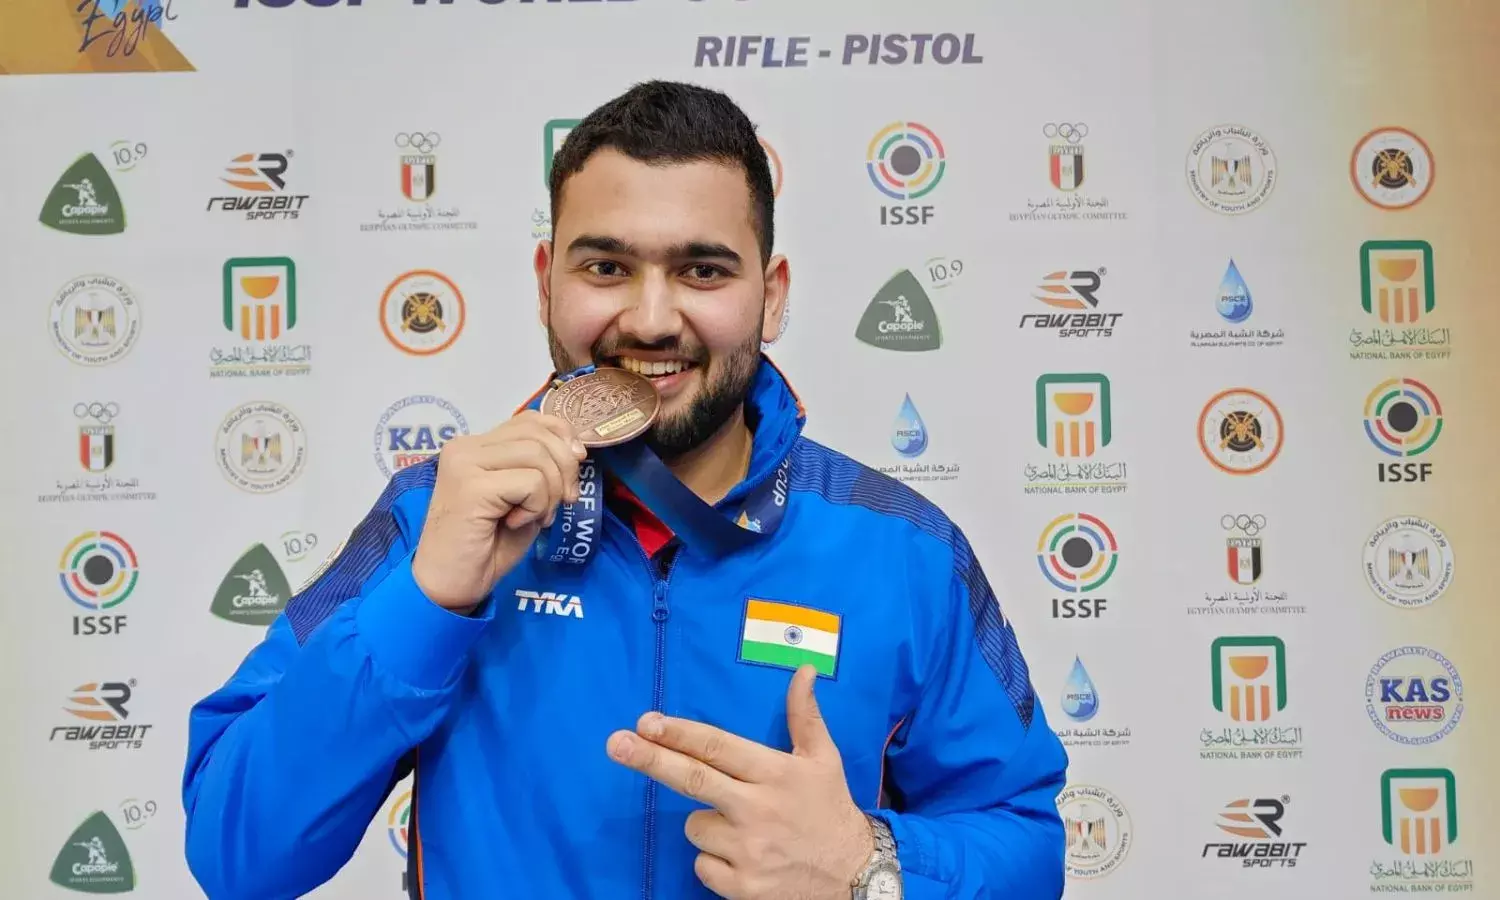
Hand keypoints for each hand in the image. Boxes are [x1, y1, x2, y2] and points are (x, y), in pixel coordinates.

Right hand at [410, 410, 584, 609]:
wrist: (447, 585)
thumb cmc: (485, 547)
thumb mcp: (523, 499)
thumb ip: (540, 469)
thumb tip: (576, 449)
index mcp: (475, 445)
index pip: (530, 419)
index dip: (562, 436)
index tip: (576, 464)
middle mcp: (464, 446)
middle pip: (538, 434)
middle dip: (565, 469)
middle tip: (563, 503)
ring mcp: (464, 463)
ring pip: (538, 455)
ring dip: (551, 492)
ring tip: (535, 517)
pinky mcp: (471, 486)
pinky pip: (531, 482)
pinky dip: (536, 506)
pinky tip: (515, 524)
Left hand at [606, 665, 874, 899]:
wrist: (856, 877)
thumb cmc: (831, 810)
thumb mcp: (823, 759)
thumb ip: (804, 715)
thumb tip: (804, 669)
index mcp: (776, 773)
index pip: (718, 747)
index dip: (680, 733)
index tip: (648, 721)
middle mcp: (759, 809)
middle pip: (692, 779)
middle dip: (649, 759)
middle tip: (616, 743)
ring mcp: (748, 851)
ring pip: (695, 826)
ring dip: (708, 823)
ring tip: (745, 828)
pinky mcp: (742, 887)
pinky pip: (702, 865)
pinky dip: (714, 861)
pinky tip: (744, 858)